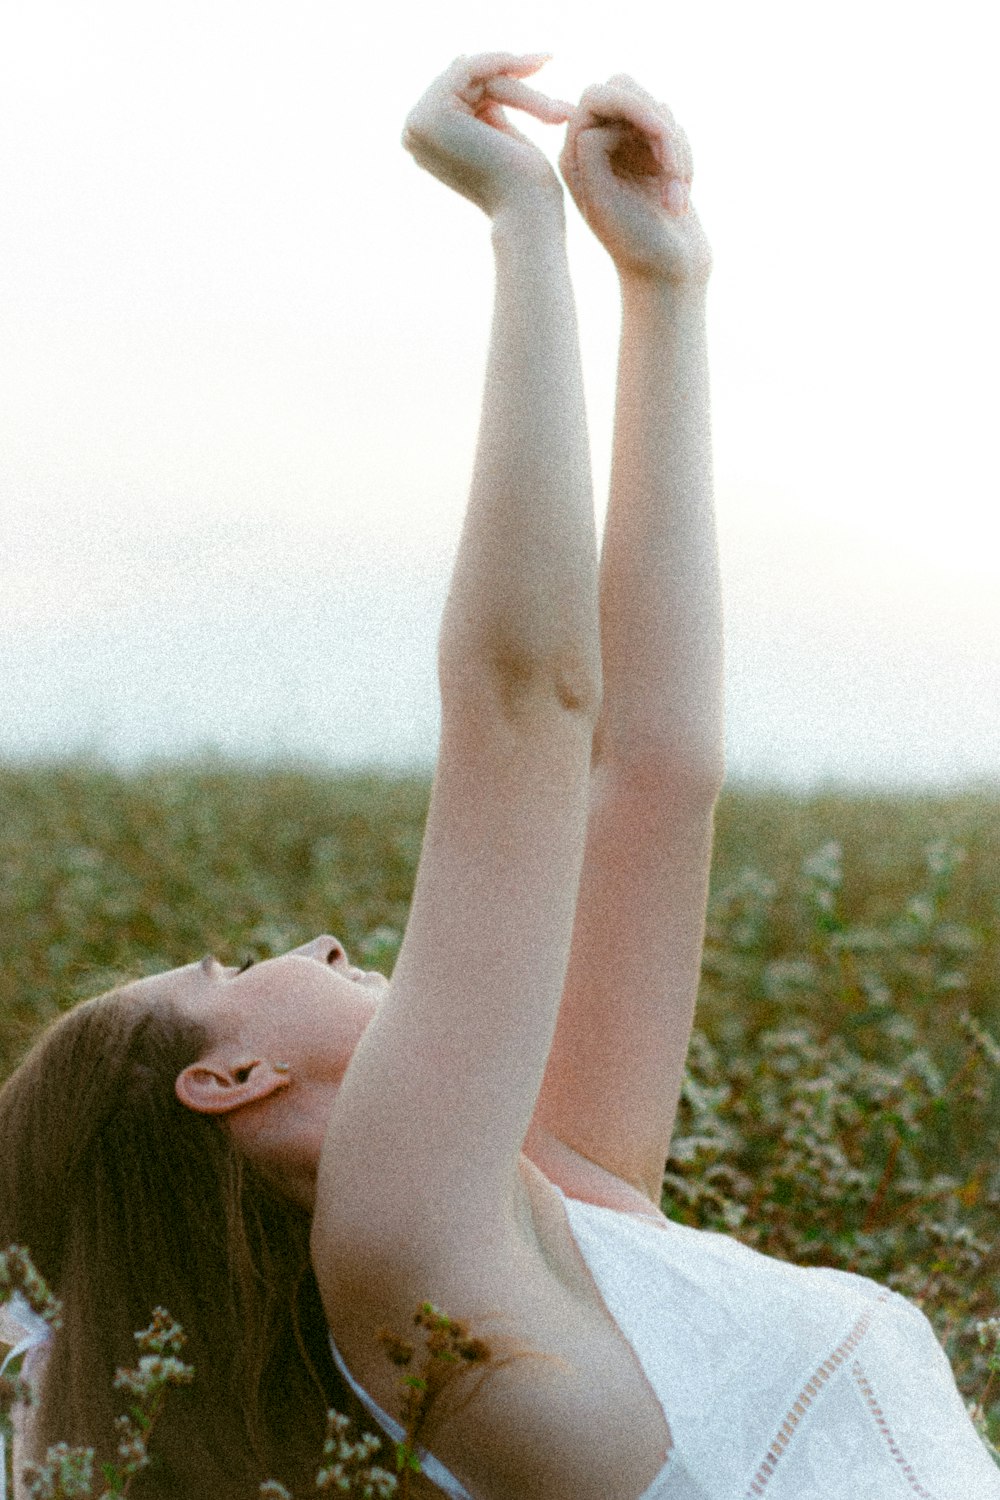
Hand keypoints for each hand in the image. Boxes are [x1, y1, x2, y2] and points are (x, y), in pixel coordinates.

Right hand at [402, 52, 572, 220]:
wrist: (527, 212)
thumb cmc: (526, 186)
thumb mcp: (499, 133)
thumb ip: (480, 105)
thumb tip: (458, 58)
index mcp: (426, 142)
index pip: (463, 92)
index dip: (501, 76)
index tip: (542, 60)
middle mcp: (414, 132)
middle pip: (467, 81)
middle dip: (513, 77)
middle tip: (549, 59)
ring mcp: (418, 123)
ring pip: (474, 75)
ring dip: (519, 85)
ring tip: (554, 103)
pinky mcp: (433, 113)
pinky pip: (471, 68)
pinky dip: (504, 64)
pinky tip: (534, 66)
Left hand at [558, 76, 712, 286]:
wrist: (669, 275)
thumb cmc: (635, 244)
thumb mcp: (604, 201)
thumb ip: (591, 152)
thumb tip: (602, 123)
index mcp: (574, 156)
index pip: (595, 96)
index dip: (632, 106)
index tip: (660, 138)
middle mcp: (597, 147)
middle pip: (624, 88)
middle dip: (657, 121)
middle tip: (672, 166)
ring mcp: (628, 149)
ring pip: (656, 108)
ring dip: (676, 146)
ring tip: (677, 195)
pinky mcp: (655, 157)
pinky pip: (675, 129)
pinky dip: (685, 159)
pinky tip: (680, 198)